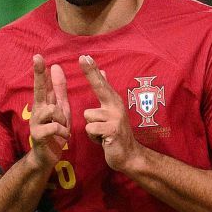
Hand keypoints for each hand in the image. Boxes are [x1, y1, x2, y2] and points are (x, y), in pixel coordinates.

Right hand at [29, 53, 71, 168]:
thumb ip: (59, 91)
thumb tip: (56, 67)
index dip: (40, 70)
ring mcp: (35, 122)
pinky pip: (54, 127)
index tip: (38, 56)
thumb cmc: (55, 131)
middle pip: (39, 90)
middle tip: (37, 57)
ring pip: (52, 110)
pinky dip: (63, 132)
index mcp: (44, 104)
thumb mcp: (61, 110)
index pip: (42, 84)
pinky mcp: (38, 135)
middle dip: (39, 73)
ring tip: (64, 128)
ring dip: (63, 119)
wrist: (47, 157)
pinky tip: (64, 137)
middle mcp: (37, 110)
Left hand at [78, 54, 138, 171]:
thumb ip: (106, 93)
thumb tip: (103, 72)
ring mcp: (115, 118)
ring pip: (88, 116)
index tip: (84, 56)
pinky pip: (90, 129)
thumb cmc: (115, 134)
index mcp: (114, 101)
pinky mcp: (112, 130)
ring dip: (91, 127)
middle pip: (100, 87)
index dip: (93, 69)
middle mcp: (116, 106)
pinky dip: (93, 137)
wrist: (129, 156)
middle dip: (90, 73)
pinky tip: (103, 141)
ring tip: (101, 134)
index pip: (101, 82)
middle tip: (82, 57)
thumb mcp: (111, 112)